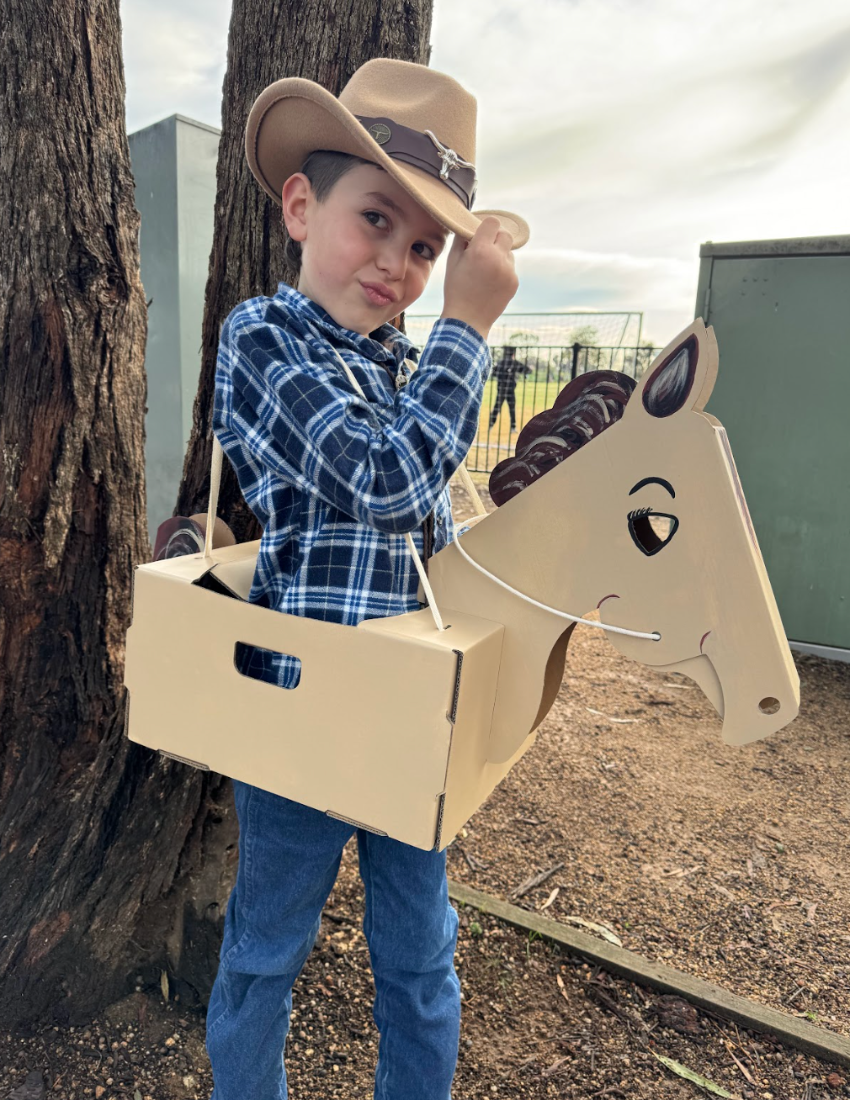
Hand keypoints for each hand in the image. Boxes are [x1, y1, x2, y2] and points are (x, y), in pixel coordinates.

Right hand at [441, 216, 517, 341]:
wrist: (468, 320)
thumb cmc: (456, 290)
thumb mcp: (452, 262)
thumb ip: (461, 240)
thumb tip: (469, 227)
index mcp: (480, 250)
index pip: (492, 223)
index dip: (486, 226)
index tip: (481, 233)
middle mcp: (498, 258)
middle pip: (505, 235)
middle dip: (495, 239)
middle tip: (485, 250)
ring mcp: (509, 271)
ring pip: (509, 252)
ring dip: (499, 256)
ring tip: (485, 272)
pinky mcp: (514, 282)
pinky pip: (510, 268)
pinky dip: (502, 271)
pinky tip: (490, 283)